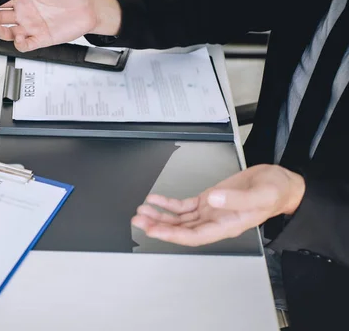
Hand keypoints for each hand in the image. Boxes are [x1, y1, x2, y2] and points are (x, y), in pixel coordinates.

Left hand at [131, 164, 305, 246]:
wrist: (280, 183)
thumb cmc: (274, 192)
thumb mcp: (259, 194)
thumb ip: (235, 199)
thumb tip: (212, 200)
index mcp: (226, 225)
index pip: (193, 236)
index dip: (172, 235)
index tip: (153, 231)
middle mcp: (214, 221)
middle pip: (181, 229)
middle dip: (159, 226)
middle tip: (139, 221)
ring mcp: (210, 211)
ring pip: (179, 219)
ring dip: (160, 216)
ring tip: (141, 211)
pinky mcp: (208, 200)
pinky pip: (184, 206)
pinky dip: (168, 203)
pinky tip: (155, 200)